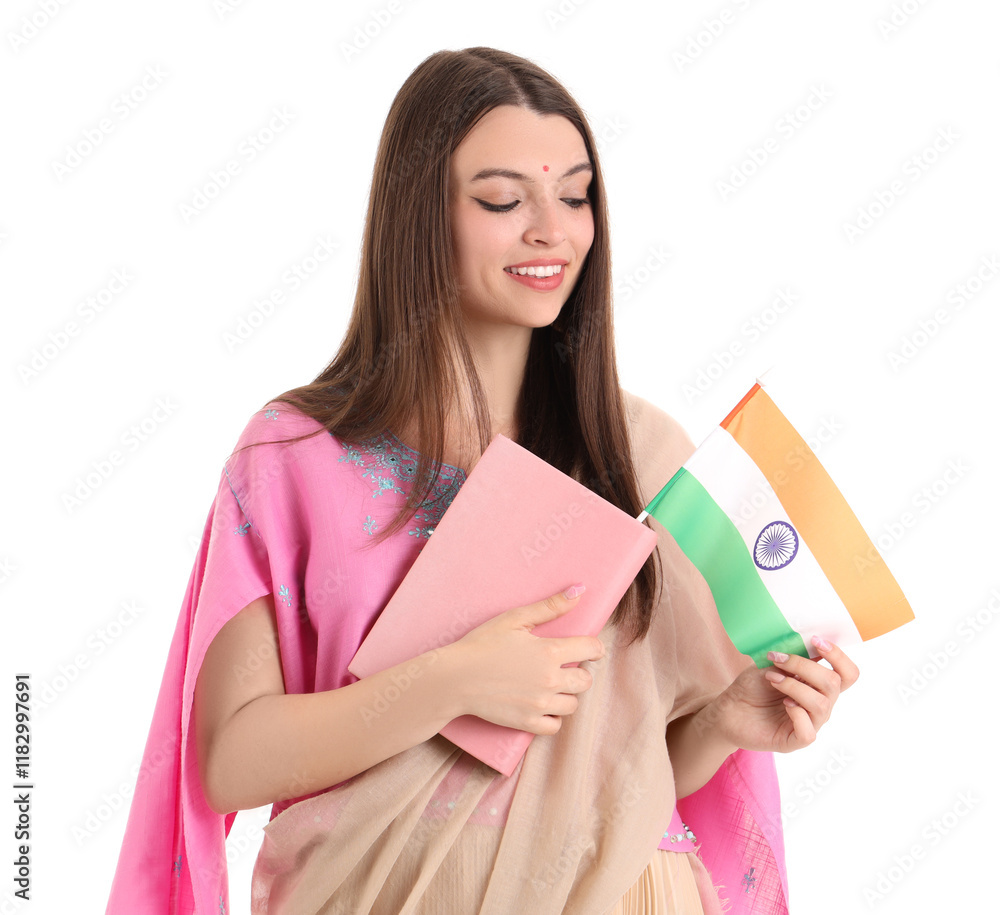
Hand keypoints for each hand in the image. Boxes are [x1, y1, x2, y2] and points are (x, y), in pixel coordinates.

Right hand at [439, 585, 604, 735]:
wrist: (455, 678)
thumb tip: (580, 591)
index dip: (593, 647)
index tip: (586, 648)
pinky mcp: (527, 723)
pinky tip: (542, 704)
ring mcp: (540, 705)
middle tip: (563, 666)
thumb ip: (550, 607)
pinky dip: (552, 717)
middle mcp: (550, 680)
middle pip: (586, 680)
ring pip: (573, 704)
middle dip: (579, 671)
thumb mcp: (515, 619)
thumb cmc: (482, 644)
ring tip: (550, 685)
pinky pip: (555, 726)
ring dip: (566, 694)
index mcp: (550, 652)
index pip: (592, 649)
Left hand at [701, 637, 859, 753]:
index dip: (838, 656)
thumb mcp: (771, 663)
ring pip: (821, 705)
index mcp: (818, 685)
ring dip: (794, 686)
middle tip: (778, 660)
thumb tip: (809, 641)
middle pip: (833, 684)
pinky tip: (783, 704)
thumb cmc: (752, 686)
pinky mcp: (795, 741)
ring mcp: (810, 723)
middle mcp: (820, 705)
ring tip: (772, 679)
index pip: (847, 674)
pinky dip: (796, 713)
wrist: (728, 709)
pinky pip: (809, 731)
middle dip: (804, 666)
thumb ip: (792, 655)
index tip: (816, 641)